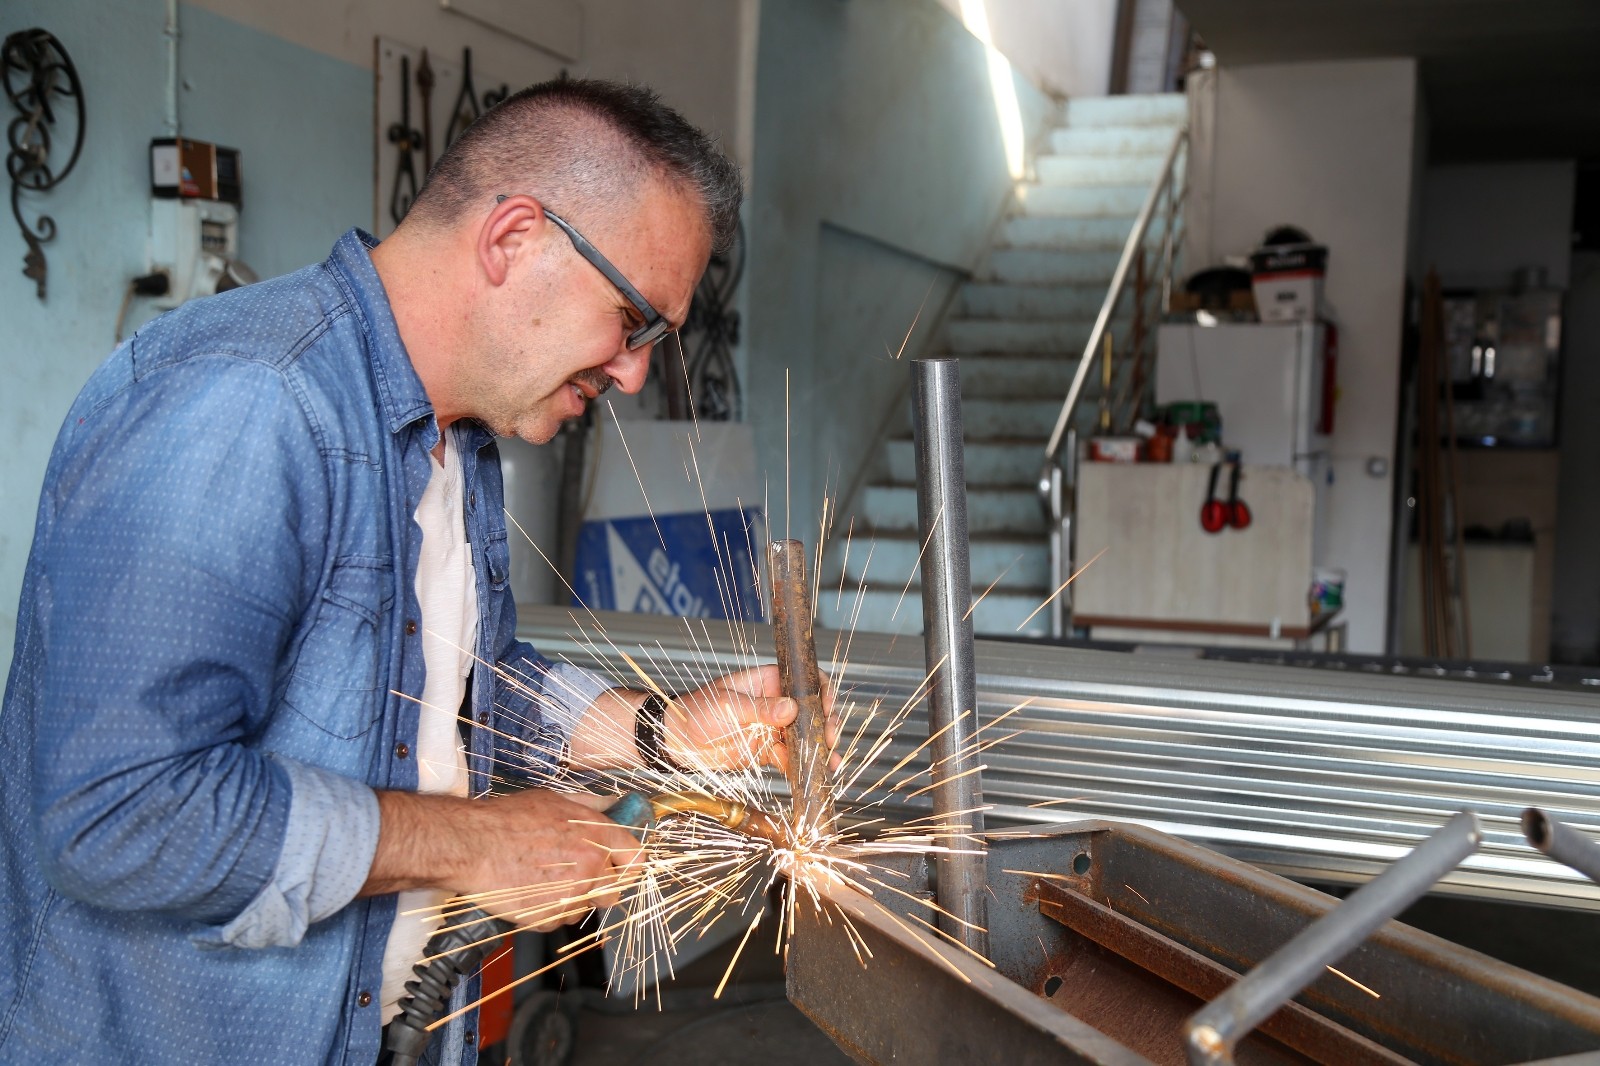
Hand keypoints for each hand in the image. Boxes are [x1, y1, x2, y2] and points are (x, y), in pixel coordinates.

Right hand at [365, 788, 642, 931]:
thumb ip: (590, 807)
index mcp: (596, 835)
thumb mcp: (553, 800)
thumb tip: (614, 805)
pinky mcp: (549, 918)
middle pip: (614, 889)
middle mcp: (590, 866)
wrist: (471, 846)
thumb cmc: (506, 819)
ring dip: (572, 898)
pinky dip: (549, 911)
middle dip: (599, 885)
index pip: (637, 858)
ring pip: (586, 906)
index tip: (623, 866)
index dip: (630, 864)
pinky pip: (560, 920)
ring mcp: (570, 895)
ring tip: (544, 880)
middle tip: (576, 875)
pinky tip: (531, 892)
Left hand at [667, 664, 839, 774]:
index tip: (827, 705)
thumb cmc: (696, 712)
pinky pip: (792, 757)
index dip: (820, 690)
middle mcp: (775, 704)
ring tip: (830, 759)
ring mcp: (773, 728)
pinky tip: (816, 772)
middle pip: (811, 710)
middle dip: (825, 723)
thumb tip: (790, 708)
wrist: (676, 740)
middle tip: (830, 737)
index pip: (803, 680)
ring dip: (819, 747)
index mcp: (767, 682)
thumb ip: (760, 709)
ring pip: (805, 736)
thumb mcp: (728, 706)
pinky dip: (804, 765)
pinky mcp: (768, 751)